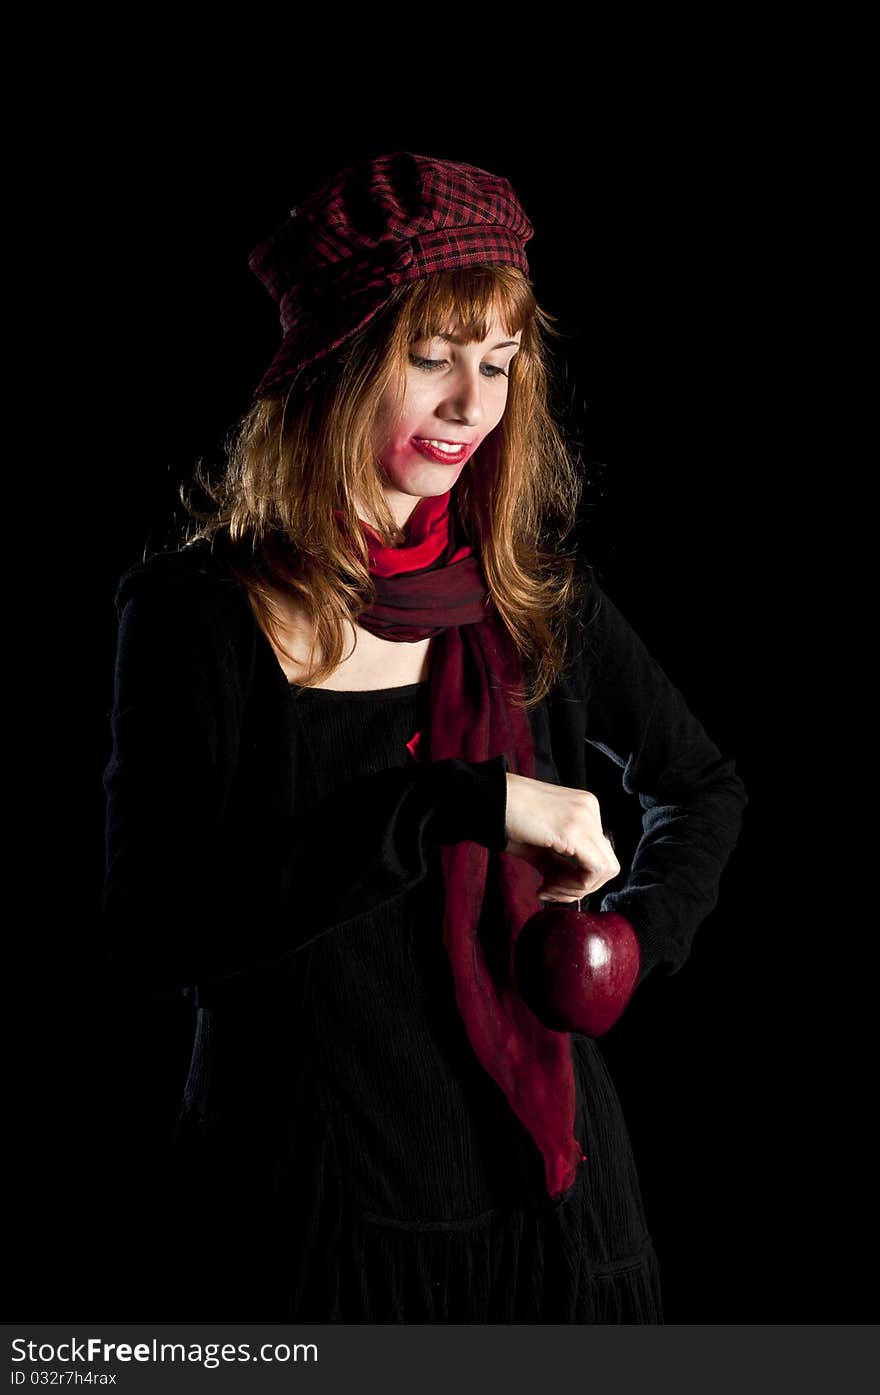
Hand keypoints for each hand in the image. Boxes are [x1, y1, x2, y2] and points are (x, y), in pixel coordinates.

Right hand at [503, 772, 619, 900]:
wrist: (487, 799)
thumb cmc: (506, 818)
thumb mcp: (540, 846)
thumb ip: (560, 865)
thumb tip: (571, 889)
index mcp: (585, 808)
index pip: (600, 854)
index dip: (578, 880)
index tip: (548, 887)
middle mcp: (590, 809)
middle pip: (607, 864)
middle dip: (580, 888)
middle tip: (549, 891)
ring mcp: (585, 817)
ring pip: (606, 870)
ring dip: (575, 889)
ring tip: (546, 888)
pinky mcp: (573, 830)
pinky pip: (594, 870)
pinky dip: (574, 887)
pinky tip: (546, 886)